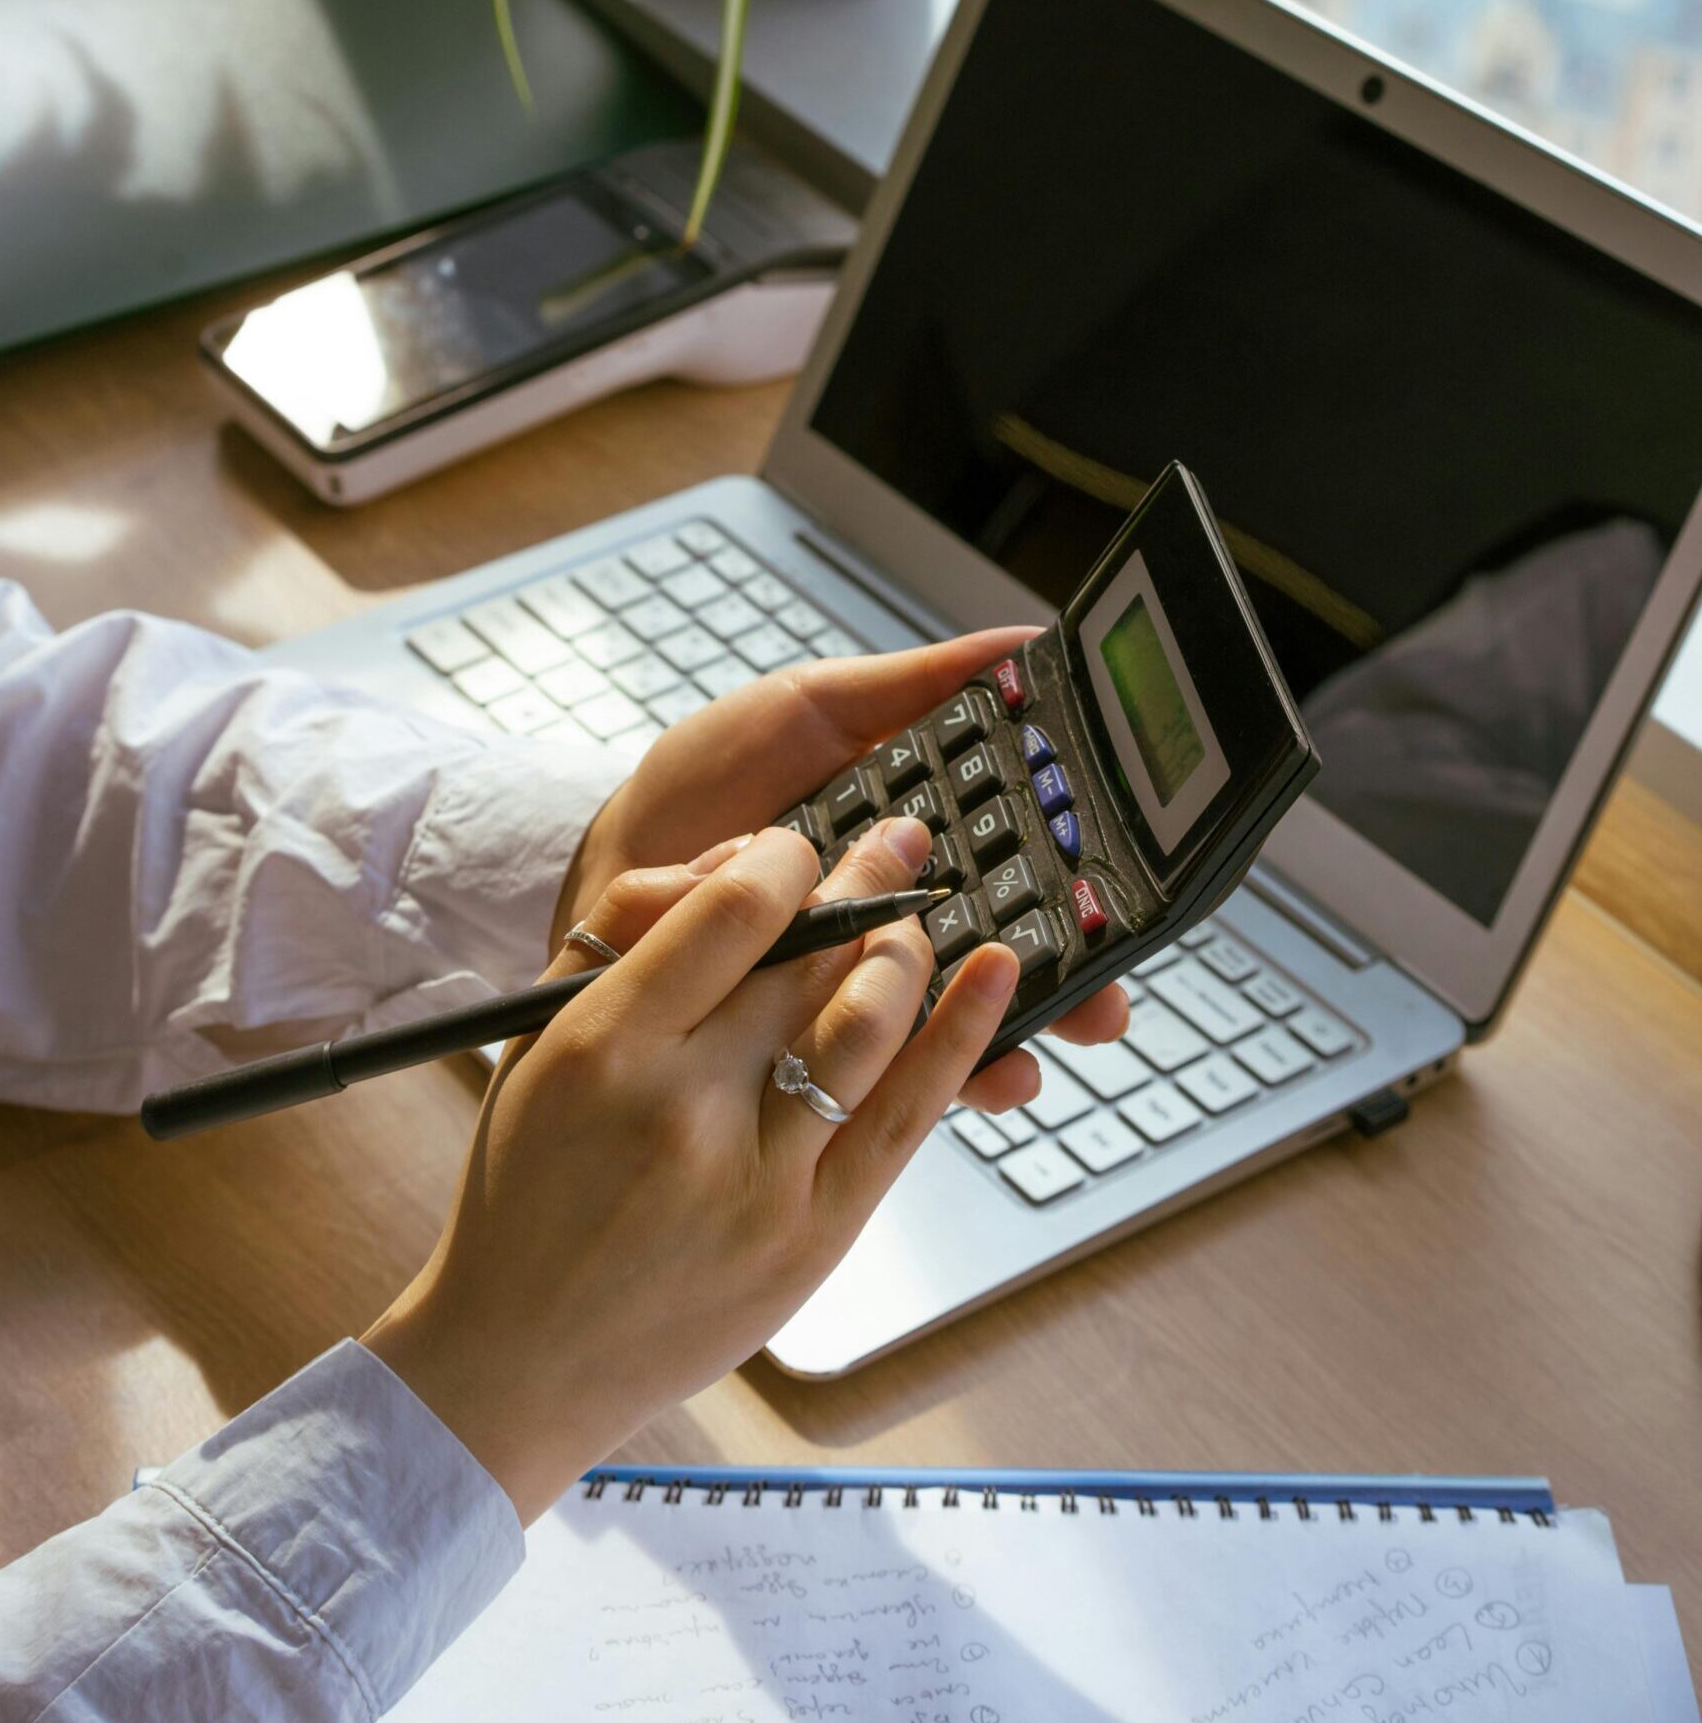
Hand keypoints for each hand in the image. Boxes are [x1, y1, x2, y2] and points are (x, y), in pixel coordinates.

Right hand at [365, 822, 1019, 1524]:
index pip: (733, 910)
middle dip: (863, 884)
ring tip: (915, 912)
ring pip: (868, 1023)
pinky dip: (963, 1035)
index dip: (786, 860)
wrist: (521, 1358)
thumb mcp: (538, 1041)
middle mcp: (685, 1107)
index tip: (797, 849)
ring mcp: (760, 1180)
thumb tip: (742, 862)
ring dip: (908, 948)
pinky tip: (995, 974)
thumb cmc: (525, 1187)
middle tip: (892, 844)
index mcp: (605, 1045)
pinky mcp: (814, 1238)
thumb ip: (628, 936)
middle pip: (809, 959)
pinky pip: (908, 1117)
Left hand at [554, 630, 1127, 1109]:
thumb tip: (1021, 644)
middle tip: (1105, 997)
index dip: (1072, 880)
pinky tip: (966, 1073)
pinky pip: (876, 1069)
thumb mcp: (808, 710)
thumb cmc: (702, 787)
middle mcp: (895, 920)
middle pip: (1005, 955)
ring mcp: (853, 985)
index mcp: (912, 844)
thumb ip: (910, 687)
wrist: (607, 862)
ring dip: (1008, 1039)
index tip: (1116, 892)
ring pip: (954, 1022)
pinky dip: (923, 1078)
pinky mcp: (806, 1041)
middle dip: (1068, 980)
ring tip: (1041, 1045)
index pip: (1016, 865)